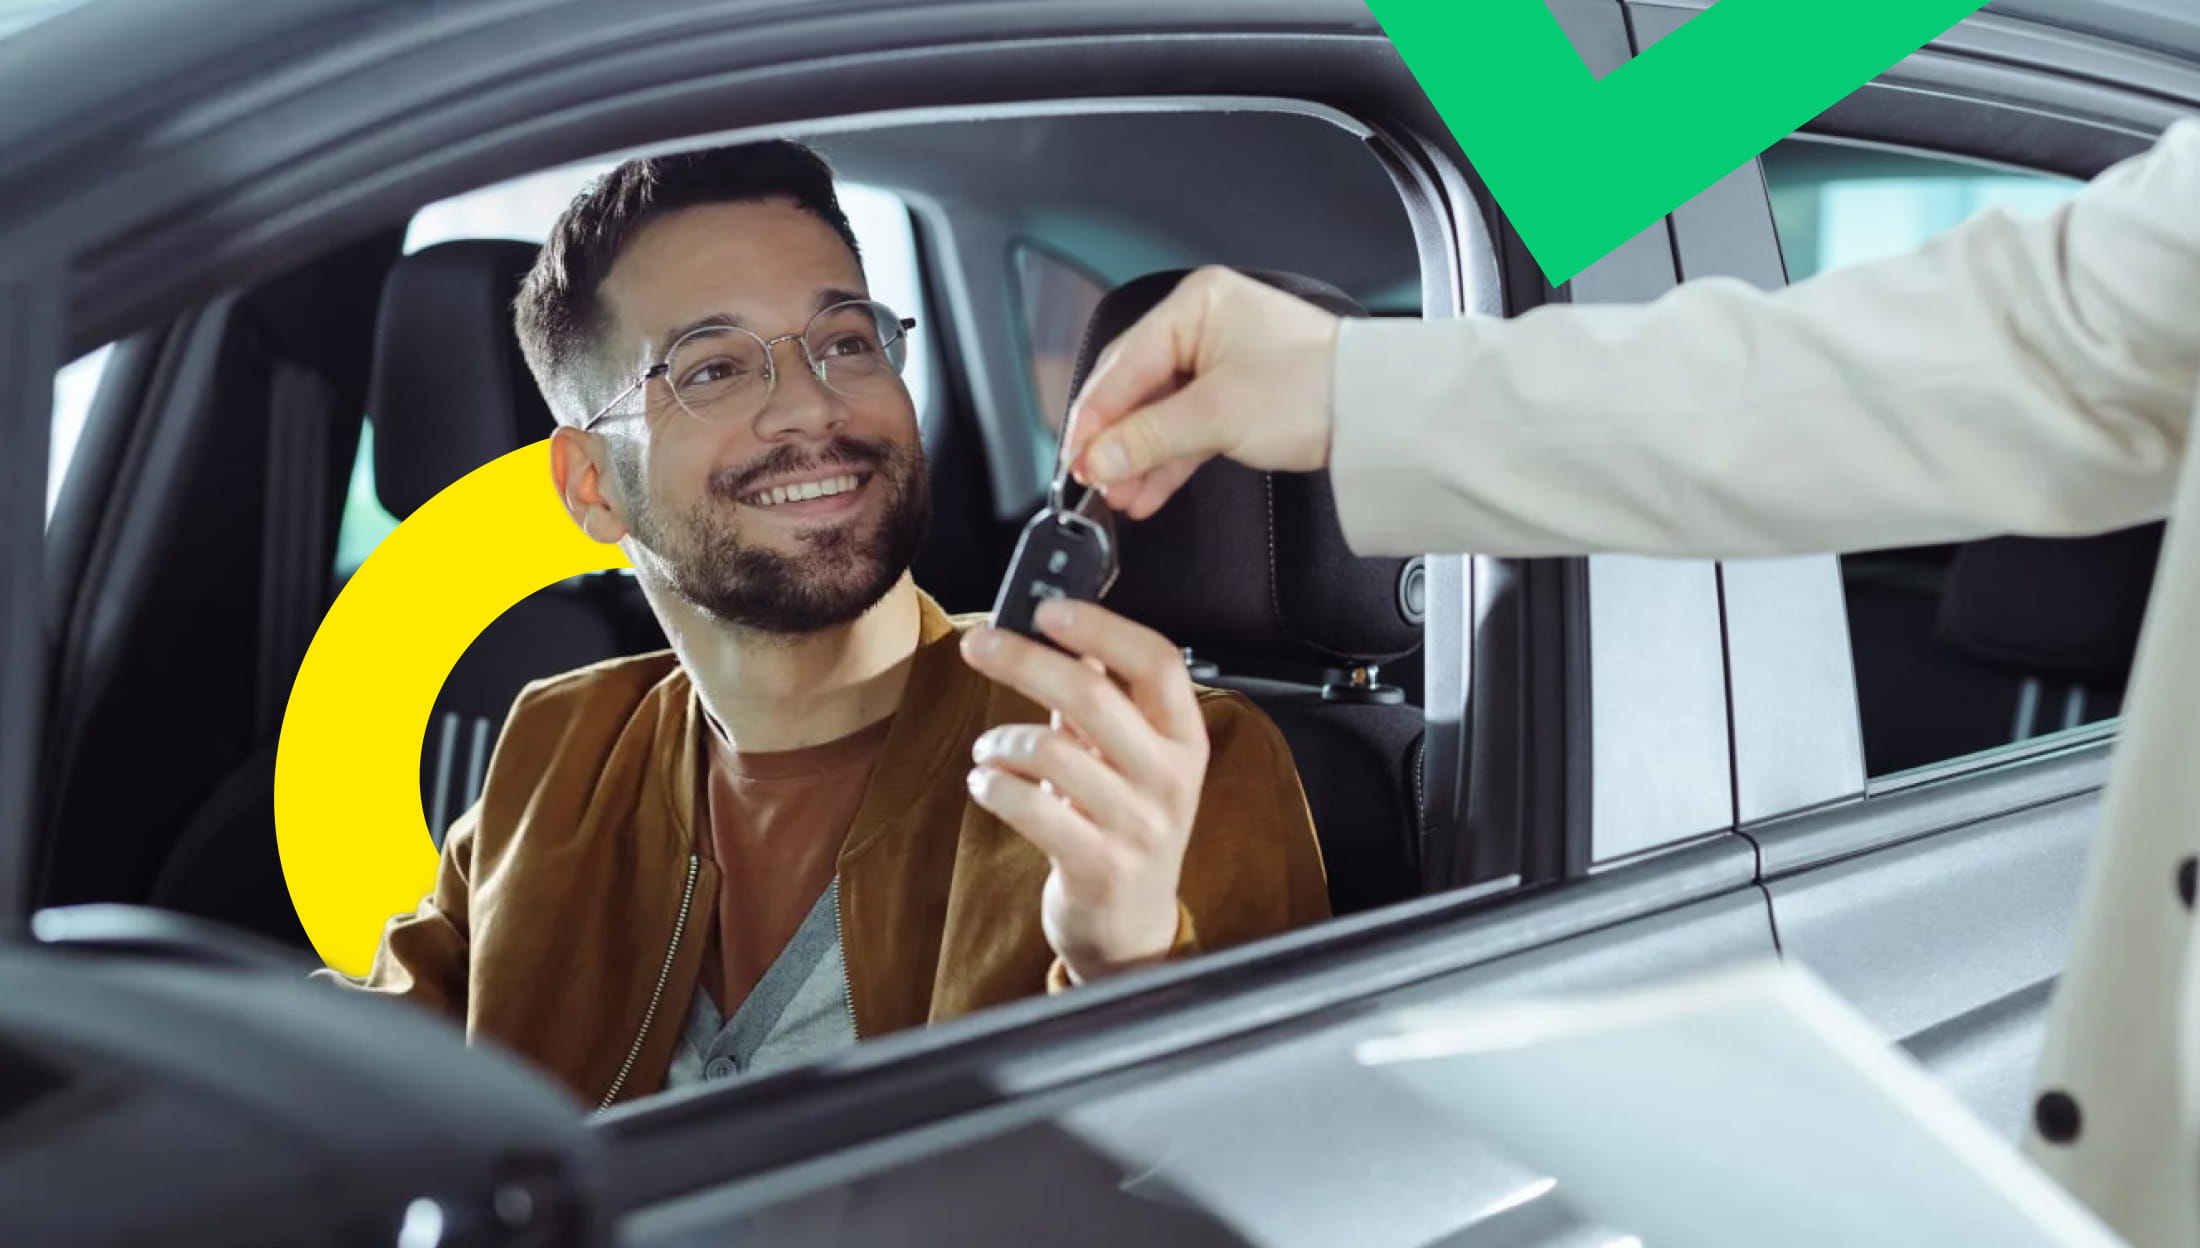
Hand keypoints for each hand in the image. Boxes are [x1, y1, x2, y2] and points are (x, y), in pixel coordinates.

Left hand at [958, 598, 1209, 983]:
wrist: (1131, 925)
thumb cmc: (1123, 822)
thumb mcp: (1130, 756)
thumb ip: (1103, 696)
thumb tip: (1060, 623)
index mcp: (1186, 738)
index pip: (1158, 662)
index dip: (1102, 627)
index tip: (1048, 609)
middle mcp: (1171, 779)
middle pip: (1094, 696)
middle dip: (1024, 660)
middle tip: (979, 644)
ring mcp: (1138, 826)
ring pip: (1051, 752)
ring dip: (1001, 740)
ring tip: (990, 750)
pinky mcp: (1099, 867)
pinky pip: (1031, 808)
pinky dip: (994, 786)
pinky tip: (986, 783)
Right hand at [1062, 265, 1342, 519]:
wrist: (1379, 414)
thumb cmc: (1315, 390)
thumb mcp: (1218, 415)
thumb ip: (1150, 438)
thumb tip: (1099, 458)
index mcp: (1196, 305)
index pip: (1124, 364)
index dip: (1094, 416)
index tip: (1075, 458)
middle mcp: (1205, 325)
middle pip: (1137, 387)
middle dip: (1115, 440)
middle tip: (1091, 480)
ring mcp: (1221, 361)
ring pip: (1161, 413)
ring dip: (1139, 457)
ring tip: (1118, 497)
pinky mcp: (1237, 396)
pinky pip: (1187, 428)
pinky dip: (1167, 459)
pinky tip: (1145, 491)